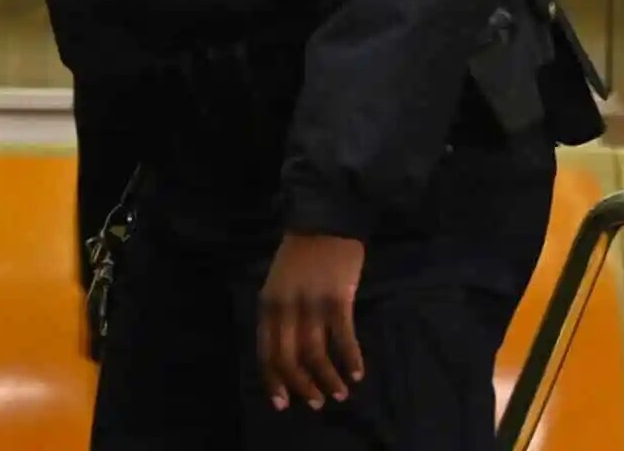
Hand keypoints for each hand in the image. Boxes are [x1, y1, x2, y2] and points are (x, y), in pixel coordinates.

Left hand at [256, 232, 365, 410]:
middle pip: (290, 359)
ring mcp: (312, 304)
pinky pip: (344, 338)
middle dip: (303, 386)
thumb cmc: (301, 253)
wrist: (324, 218)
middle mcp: (286, 308)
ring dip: (328, 379)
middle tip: (316, 403)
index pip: (266, 353)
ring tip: (339, 393)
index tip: (284, 403)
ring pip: (316, 354)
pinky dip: (351, 359)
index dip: (274, 382)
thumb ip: (280, 315)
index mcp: (267, 304)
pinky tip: (357, 372)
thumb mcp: (279, 283)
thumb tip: (289, 354)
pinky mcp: (338, 299)